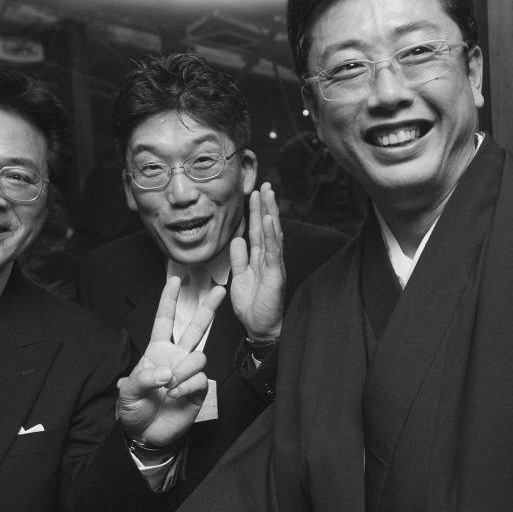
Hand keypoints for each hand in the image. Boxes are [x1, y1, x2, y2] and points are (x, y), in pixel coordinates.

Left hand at [117, 276, 225, 446]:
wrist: (145, 434)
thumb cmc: (134, 409)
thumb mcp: (127, 391)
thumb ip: (144, 377)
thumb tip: (168, 372)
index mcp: (156, 351)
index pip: (164, 320)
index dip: (169, 300)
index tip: (175, 280)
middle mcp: (176, 358)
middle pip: (195, 328)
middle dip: (208, 308)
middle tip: (220, 290)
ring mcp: (189, 373)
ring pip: (199, 356)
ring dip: (182, 371)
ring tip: (168, 388)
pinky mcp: (199, 390)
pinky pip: (200, 379)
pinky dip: (185, 387)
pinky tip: (175, 395)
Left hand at [230, 183, 284, 341]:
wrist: (259, 327)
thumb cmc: (252, 306)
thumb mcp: (239, 278)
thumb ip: (239, 259)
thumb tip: (237, 240)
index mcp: (260, 259)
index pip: (258, 231)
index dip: (256, 212)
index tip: (255, 193)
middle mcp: (269, 259)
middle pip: (267, 227)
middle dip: (266, 205)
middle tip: (265, 184)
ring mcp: (274, 265)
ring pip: (272, 235)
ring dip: (270, 214)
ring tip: (269, 194)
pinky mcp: (275, 275)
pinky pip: (273, 252)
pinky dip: (270, 236)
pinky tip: (268, 221)